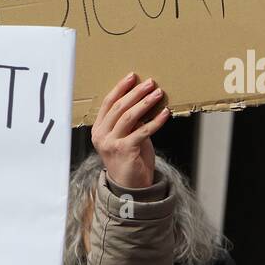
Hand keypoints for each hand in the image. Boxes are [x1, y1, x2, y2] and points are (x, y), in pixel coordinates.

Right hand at [91, 73, 168, 188]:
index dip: (120, 88)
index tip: (132, 76)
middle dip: (135, 92)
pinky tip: (165, 113)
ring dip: (145, 103)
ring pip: (129, 117)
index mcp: (98, 129)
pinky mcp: (125, 151)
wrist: (130, 187)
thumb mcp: (126, 136)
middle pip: (119, 107)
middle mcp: (102, 135)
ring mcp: (112, 144)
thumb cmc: (130, 159)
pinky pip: (143, 131)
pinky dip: (155, 121)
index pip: (108, 103)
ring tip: (158, 93)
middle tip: (150, 82)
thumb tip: (144, 100)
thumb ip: (130, 121)